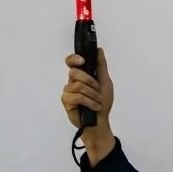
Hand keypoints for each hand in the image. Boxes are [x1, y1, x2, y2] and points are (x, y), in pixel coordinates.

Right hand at [61, 48, 115, 162]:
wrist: (100, 121)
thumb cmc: (103, 103)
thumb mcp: (105, 82)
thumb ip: (101, 66)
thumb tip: (99, 50)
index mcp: (81, 75)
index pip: (71, 62)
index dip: (74, 59)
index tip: (82, 61)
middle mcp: (72, 81)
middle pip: (75, 72)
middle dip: (90, 81)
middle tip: (97, 89)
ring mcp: (68, 91)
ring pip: (77, 85)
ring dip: (92, 94)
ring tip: (97, 101)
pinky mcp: (66, 101)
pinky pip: (76, 96)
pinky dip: (89, 102)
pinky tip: (94, 107)